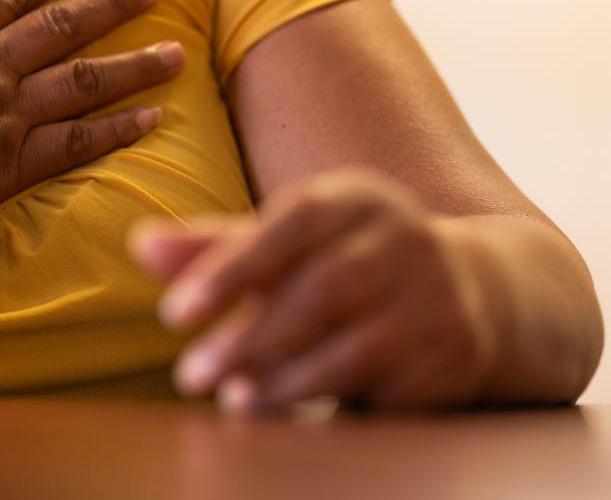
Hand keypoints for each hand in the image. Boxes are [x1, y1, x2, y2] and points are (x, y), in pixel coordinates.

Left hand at [130, 169, 498, 413]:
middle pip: (319, 290)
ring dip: (286, 378)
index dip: (230, 268)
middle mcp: (398, 239)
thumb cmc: (350, 257)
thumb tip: (140, 243)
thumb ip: (218, 246)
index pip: (288, 225)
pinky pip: (385, 383)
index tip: (174, 313)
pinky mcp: (450, 351)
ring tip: (233, 400)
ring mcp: (432, 296)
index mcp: (352, 198)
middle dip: (250, 337)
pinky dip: (329, 399)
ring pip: (353, 344)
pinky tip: (287, 412)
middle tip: (192, 375)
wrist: (471, 287)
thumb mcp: (292, 241)